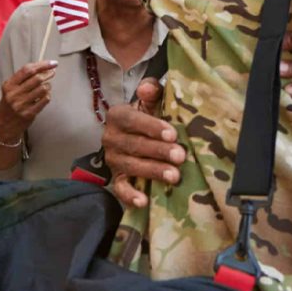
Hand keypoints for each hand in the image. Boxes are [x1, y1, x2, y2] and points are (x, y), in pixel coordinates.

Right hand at [0, 61, 56, 137]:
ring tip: (46, 87)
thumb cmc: (10, 104)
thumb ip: (23, 78)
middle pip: (37, 78)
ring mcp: (21, 104)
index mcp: (8, 85)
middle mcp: (13, 94)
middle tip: (52, 73)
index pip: (27, 70)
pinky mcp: (29, 113)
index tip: (53, 63)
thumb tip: (44, 67)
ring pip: (43, 88)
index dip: (42, 65)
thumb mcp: (10, 89)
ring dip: (48, 86)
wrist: (4, 125)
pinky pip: (45, 99)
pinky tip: (45, 96)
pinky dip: (48, 96)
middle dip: (48, 74)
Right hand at [102, 77, 185, 207]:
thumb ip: (152, 90)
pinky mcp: (116, 177)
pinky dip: (130, 196)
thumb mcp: (151, 99)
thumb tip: (148, 88)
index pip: (132, 120)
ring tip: (174, 176)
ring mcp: (113, 159)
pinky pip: (120, 188)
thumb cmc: (149, 114)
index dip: (152, 127)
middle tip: (180, 156)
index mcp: (117, 115)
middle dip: (159, 151)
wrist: (137, 132)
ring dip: (153, 171)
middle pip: (134, 145)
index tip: (172, 134)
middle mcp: (110, 137)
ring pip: (131, 166)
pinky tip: (144, 201)